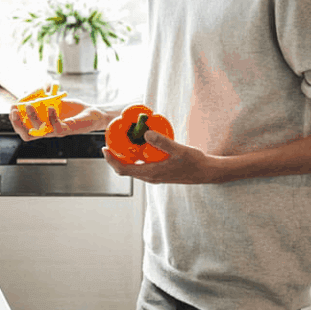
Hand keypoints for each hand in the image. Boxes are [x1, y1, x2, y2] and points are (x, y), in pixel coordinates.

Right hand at [8, 97, 107, 140]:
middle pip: (27, 135)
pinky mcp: (68, 130)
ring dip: (32, 118)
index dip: (15, 122)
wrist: (92, 112)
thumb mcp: (53, 100)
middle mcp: (47, 132)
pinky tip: (50, 107)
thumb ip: (41, 97)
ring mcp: (57, 132)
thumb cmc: (72, 108)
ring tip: (29, 105)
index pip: (23, 130)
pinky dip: (51, 117)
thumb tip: (29, 92)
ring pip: (40, 132)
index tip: (12, 109)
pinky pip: (56, 128)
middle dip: (18, 124)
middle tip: (14, 112)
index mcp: (42, 126)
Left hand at [102, 131, 218, 183]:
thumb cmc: (194, 162)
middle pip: (125, 169)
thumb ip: (162, 142)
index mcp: (151, 173)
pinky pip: (141, 166)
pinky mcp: (159, 173)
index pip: (123, 169)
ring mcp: (154, 176)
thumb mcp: (179, 150)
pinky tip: (140, 146)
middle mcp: (150, 177)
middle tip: (110, 142)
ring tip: (121, 143)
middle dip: (115, 157)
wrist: (206, 172)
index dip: (111, 160)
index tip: (104, 148)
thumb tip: (146, 133)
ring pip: (133, 168)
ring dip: (125, 158)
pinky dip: (135, 158)